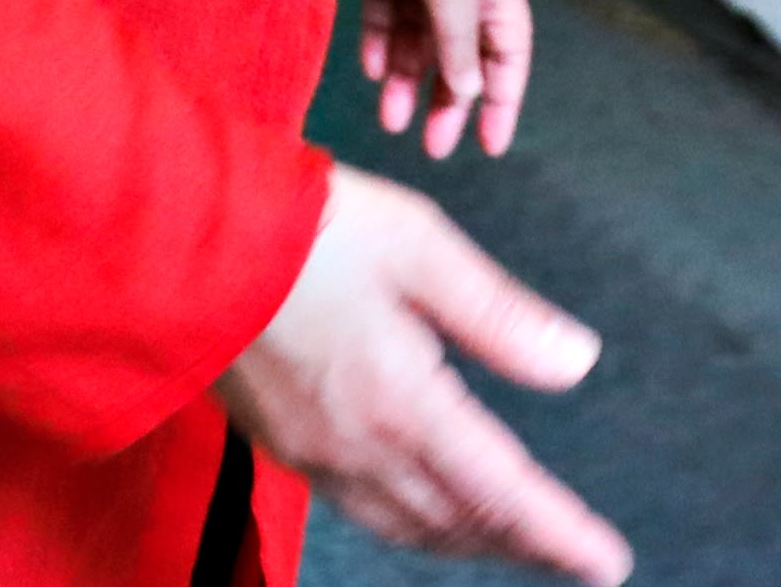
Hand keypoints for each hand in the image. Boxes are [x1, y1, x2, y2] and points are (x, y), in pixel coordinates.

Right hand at [217, 163, 629, 580]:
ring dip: (466, 539)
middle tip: (572, 556)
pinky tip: (418, 504)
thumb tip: (577, 364)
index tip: (607, 564)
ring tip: (508, 540)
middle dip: (520, 543)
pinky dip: (411, 523)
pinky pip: (361, 508)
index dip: (559, 534)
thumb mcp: (417, 244)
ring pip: (408, 525)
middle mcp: (359, 446)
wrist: (173, 237)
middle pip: (458, 521)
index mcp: (403, 401)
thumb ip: (498, 313)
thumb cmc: (300, 226)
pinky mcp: (276, 438)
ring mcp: (311, 450)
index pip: (502, 491)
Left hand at [356, 0, 538, 159]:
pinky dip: (380, 41)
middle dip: (446, 99)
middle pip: (460, 52)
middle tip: (431, 146)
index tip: (489, 144)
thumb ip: (457, 35)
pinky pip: (385, 11)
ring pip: (418, 36)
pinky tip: (371, 71)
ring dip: (406, 78)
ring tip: (389, 120)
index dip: (501, 98)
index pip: (507, 52)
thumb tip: (466, 91)